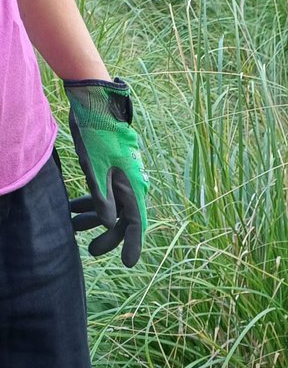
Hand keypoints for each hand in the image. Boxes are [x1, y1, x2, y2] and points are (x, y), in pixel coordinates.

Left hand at [64, 78, 147, 267]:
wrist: (96, 104)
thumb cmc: (98, 136)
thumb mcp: (96, 169)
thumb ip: (102, 199)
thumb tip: (107, 223)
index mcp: (132, 188)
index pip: (136, 224)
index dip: (132, 245)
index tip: (127, 263)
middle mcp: (130, 186)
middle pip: (122, 219)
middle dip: (107, 236)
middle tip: (91, 251)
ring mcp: (121, 178)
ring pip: (110, 207)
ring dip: (93, 219)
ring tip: (73, 227)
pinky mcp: (109, 170)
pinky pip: (103, 193)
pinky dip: (89, 202)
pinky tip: (72, 207)